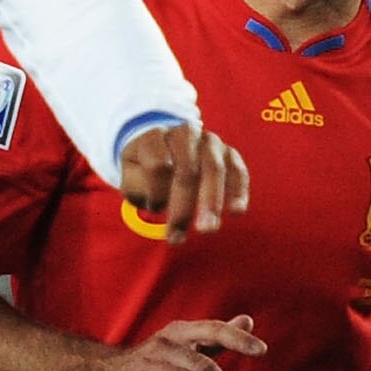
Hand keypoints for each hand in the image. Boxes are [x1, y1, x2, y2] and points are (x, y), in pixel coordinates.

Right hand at [85, 315, 267, 370]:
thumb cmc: (154, 362)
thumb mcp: (185, 346)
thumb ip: (216, 336)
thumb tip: (248, 319)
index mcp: (179, 332)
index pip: (212, 330)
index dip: (237, 337)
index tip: (262, 350)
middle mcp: (165, 346)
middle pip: (202, 364)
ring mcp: (149, 367)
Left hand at [117, 124, 250, 242]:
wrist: (165, 149)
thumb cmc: (145, 171)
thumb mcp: (131, 177)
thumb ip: (139, 187)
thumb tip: (162, 200)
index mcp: (156, 137)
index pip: (158, 164)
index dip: (156, 191)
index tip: (154, 209)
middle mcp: (185, 134)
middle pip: (187, 169)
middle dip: (184, 206)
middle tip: (179, 235)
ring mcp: (210, 142)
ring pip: (214, 169)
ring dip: (211, 202)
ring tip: (207, 230)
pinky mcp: (229, 154)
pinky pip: (238, 170)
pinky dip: (238, 190)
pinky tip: (237, 211)